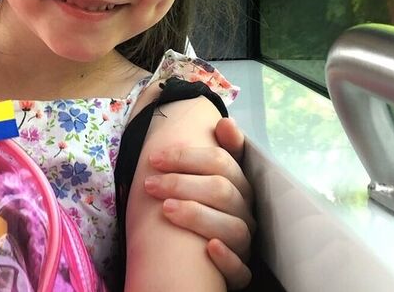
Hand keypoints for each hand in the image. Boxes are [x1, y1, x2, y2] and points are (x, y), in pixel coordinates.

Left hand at [143, 118, 254, 289]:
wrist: (197, 253)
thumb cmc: (196, 206)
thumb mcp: (201, 177)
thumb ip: (213, 149)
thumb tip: (224, 122)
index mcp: (237, 184)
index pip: (221, 161)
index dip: (186, 157)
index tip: (153, 158)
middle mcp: (244, 211)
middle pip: (222, 190)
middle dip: (182, 183)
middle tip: (149, 184)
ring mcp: (244, 242)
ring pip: (233, 228)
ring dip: (198, 216)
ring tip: (166, 210)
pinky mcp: (240, 271)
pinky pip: (241, 270)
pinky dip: (227, 259)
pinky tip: (210, 249)